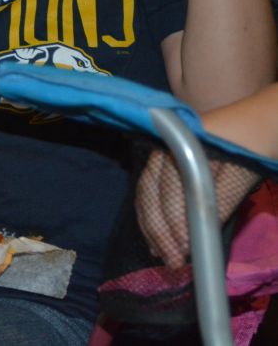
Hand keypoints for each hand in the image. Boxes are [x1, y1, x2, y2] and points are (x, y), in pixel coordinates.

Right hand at [135, 149, 260, 266]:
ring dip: (151, 229)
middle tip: (172, 261)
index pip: (171, 189)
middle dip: (160, 231)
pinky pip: (146, 195)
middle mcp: (161, 151)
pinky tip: (153, 240)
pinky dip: (149, 219)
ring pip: (144, 197)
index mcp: (181, 148)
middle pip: (151, 194)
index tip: (183, 248)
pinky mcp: (156, 167)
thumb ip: (221, 199)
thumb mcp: (240, 174)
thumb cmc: (246, 151)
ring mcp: (156, 158)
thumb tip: (201, 234)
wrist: (247, 129)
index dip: (175, 221)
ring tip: (161, 255)